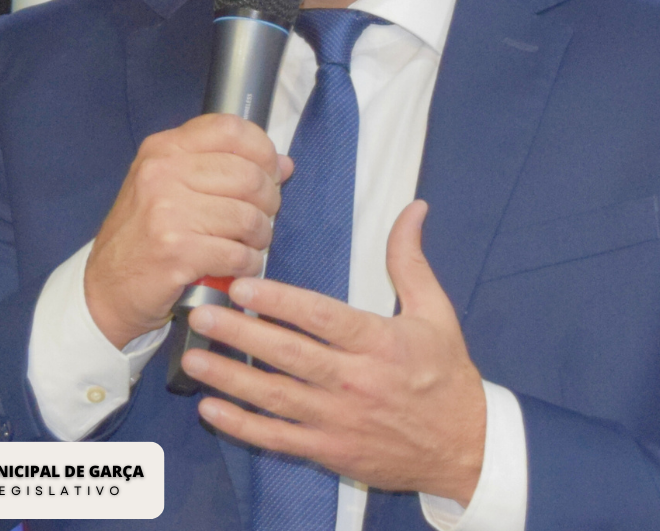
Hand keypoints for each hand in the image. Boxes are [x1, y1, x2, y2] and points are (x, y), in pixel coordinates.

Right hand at [84, 113, 286, 348]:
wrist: (105, 288)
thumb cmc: (143, 237)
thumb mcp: (169, 187)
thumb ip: (221, 168)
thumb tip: (282, 164)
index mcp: (163, 150)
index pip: (230, 129)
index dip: (262, 150)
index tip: (269, 172)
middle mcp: (162, 173)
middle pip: (249, 175)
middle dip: (268, 201)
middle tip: (261, 219)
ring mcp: (167, 212)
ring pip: (249, 217)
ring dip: (259, 238)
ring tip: (248, 245)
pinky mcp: (176, 251)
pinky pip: (239, 254)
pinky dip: (247, 265)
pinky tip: (237, 267)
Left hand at [181, 200, 485, 504]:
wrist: (466, 449)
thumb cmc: (446, 376)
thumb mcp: (436, 313)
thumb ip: (410, 261)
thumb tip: (413, 207)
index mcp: (379, 343)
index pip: (321, 318)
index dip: (280, 301)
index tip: (243, 285)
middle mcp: (355, 382)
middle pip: (289, 355)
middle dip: (240, 335)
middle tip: (202, 315)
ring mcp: (340, 421)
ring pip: (275, 397)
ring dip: (231, 379)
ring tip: (193, 357)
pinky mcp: (330, 451)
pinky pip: (279, 439)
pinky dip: (243, 427)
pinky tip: (211, 410)